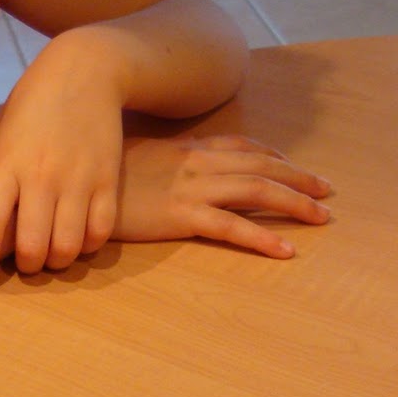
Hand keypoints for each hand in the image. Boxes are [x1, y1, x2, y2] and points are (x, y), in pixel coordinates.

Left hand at [0, 30, 127, 281]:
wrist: (87, 71)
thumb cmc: (35, 101)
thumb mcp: (4, 131)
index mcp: (7, 164)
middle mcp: (42, 176)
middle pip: (33, 246)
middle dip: (28, 266)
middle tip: (28, 262)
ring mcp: (79, 180)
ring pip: (69, 246)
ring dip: (59, 260)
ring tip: (54, 254)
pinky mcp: (108, 179)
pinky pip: (101, 230)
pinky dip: (89, 245)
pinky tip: (81, 239)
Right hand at [114, 134, 332, 257]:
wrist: (70, 184)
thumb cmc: (93, 176)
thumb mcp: (126, 159)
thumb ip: (151, 163)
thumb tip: (156, 170)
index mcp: (184, 149)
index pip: (239, 146)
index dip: (271, 154)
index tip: (290, 163)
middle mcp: (195, 163)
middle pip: (261, 165)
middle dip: (298, 177)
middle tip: (327, 191)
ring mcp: (190, 188)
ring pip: (257, 190)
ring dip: (295, 202)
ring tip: (322, 218)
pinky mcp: (181, 215)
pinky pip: (232, 227)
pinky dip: (263, 238)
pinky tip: (286, 251)